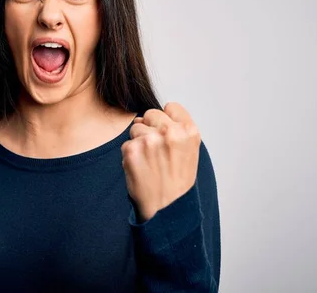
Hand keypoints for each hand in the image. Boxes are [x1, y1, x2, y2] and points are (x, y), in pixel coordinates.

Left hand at [121, 102, 200, 222]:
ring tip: (150, 162)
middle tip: (156, 151)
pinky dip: (130, 155)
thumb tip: (153, 115)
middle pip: (150, 113)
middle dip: (150, 128)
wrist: (167, 210)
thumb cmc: (178, 183)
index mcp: (189, 131)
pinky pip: (126, 144)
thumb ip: (178, 130)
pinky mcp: (132, 150)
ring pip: (136, 128)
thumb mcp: (190, 152)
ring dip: (139, 142)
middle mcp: (170, 132)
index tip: (166, 132)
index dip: (166, 119)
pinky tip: (141, 169)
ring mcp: (150, 140)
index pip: (171, 107)